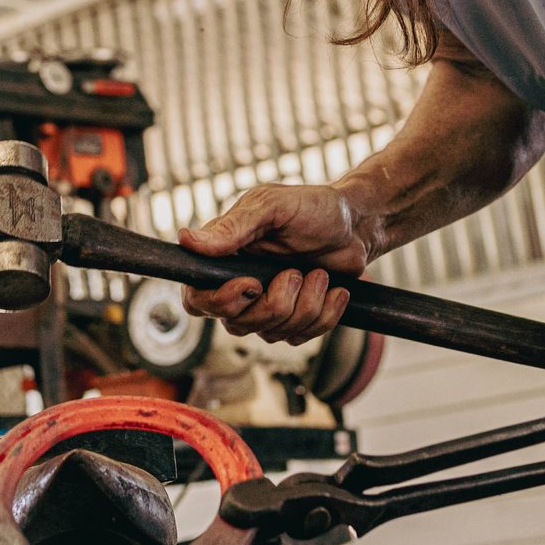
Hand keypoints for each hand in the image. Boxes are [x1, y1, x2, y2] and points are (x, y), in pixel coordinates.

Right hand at [178, 184, 372, 342]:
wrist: (357, 226)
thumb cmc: (314, 208)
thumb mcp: (274, 207)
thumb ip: (233, 227)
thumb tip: (187, 240)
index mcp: (225, 257)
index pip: (197, 298)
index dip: (220, 302)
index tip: (252, 285)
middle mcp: (240, 285)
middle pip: (236, 324)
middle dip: (275, 304)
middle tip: (296, 271)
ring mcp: (267, 306)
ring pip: (271, 333)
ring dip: (305, 304)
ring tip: (319, 274)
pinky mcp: (294, 320)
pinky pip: (299, 337)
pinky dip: (324, 314)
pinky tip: (334, 290)